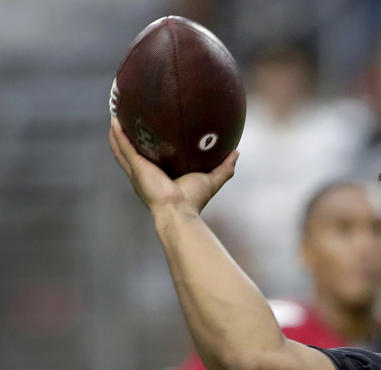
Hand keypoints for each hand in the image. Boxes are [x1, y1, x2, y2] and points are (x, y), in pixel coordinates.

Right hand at [108, 118, 237, 214]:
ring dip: (117, 135)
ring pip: (123, 149)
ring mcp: (138, 171)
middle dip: (126, 139)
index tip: (147, 134)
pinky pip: (124, 148)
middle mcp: (144, 174)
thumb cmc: (193, 200)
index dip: (146, 148)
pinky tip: (114, 122)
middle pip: (131, 153)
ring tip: (115, 118)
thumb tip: (236, 152)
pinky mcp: (137, 167)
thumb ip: (224, 167)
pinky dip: (118, 136)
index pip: (149, 160)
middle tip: (126, 121)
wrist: (180, 211)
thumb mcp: (211, 179)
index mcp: (157, 177)